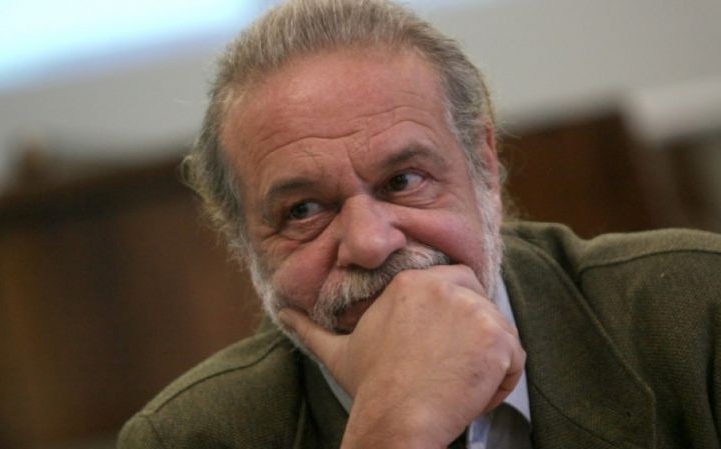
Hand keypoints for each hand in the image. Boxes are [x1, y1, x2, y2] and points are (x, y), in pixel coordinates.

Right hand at [279, 265, 525, 448]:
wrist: (395, 419)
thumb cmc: (370, 387)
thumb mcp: (338, 351)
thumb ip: (311, 328)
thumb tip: (282, 313)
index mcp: (411, 282)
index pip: (454, 281)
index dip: (453, 314)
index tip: (441, 346)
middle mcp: (444, 286)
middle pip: (480, 298)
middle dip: (474, 331)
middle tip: (449, 367)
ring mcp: (473, 309)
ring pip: (499, 331)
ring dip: (485, 362)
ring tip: (453, 386)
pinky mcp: (496, 337)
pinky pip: (514, 358)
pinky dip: (499, 383)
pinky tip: (469, 395)